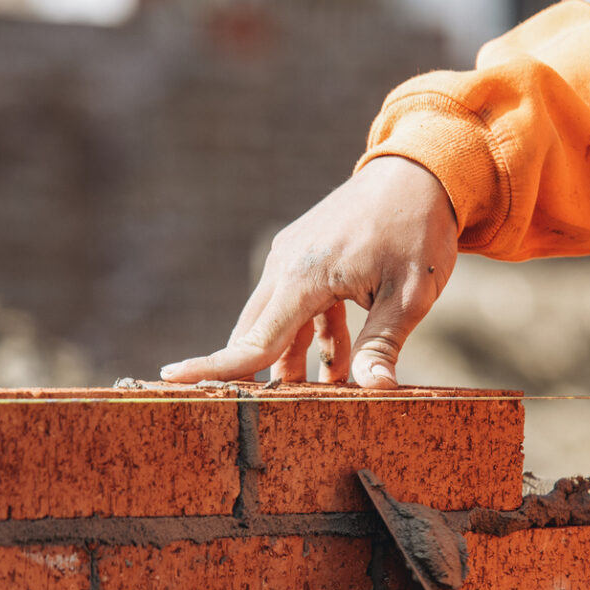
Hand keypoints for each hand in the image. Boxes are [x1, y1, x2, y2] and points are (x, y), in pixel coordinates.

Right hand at [161, 156, 457, 387]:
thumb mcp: (411, 293)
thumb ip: (383, 344)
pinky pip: (294, 304)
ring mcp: (292, 257)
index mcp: (304, 277)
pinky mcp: (305, 254)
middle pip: (257, 334)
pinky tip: (337, 362)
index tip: (171, 379)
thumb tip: (375, 390)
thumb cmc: (417, 230)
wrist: (419, 172)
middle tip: (269, 418)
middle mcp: (286, 266)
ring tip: (325, 393)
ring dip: (294, 358)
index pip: (254, 340)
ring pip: (276, 321)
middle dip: (261, 376)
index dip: (214, 367)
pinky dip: (309, 334)